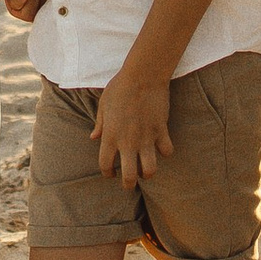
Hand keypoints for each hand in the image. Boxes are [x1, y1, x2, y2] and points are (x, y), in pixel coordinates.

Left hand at [94, 67, 173, 181]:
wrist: (143, 75)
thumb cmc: (120, 87)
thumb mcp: (103, 104)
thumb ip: (100, 124)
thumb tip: (93, 137)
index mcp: (110, 135)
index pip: (105, 164)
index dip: (107, 173)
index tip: (110, 173)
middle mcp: (128, 141)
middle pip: (129, 176)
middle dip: (128, 184)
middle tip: (129, 183)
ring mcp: (146, 137)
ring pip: (150, 170)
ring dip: (148, 173)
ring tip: (146, 170)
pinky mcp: (161, 130)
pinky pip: (167, 151)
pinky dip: (165, 152)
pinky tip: (162, 147)